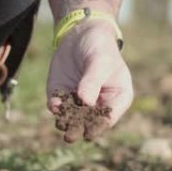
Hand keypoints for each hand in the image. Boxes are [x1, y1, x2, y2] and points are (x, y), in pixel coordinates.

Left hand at [47, 19, 133, 136]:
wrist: (81, 34)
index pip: (109, 117)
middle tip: (70, 137)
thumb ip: (92, 82)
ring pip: (72, 118)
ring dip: (65, 122)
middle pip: (89, 122)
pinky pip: (57, 105)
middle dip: (79, 129)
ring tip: (61, 125)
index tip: (89, 133)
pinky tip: (54, 104)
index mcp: (117, 98)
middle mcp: (98, 104)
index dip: (99, 127)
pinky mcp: (62, 95)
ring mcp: (79, 102)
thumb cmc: (100, 47)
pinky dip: (55, 107)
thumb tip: (85, 102)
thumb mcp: (99, 62)